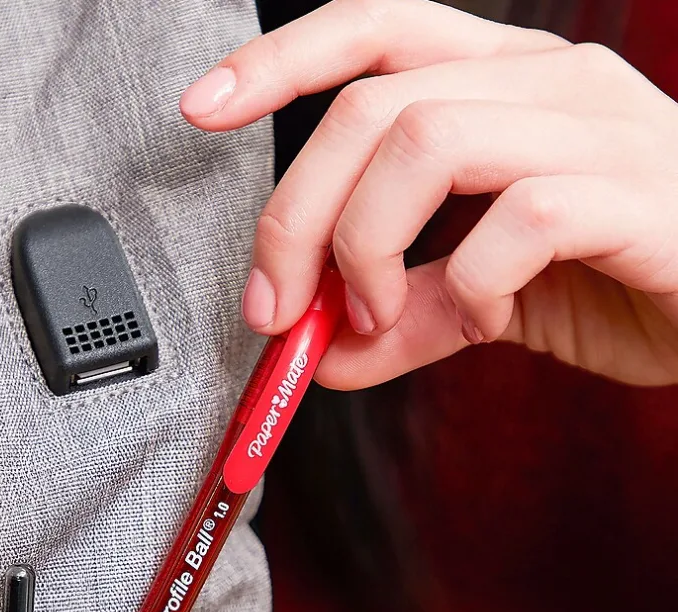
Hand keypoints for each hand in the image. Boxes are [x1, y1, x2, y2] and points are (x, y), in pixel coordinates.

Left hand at [180, 0, 677, 388]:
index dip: (281, 61)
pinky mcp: (636, 195)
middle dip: (296, 213)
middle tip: (276, 307)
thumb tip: (316, 353)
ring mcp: (596, 130)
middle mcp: (546, 83)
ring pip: (428, 139)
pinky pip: (518, 221)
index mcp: (501, 85)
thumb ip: (404, 317)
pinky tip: (489, 321)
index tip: (201, 109)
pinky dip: (472, 287)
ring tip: (380, 314)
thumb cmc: (619, 279)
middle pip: (372, 106)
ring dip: (369, 247)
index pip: (373, 33)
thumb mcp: (484, 300)